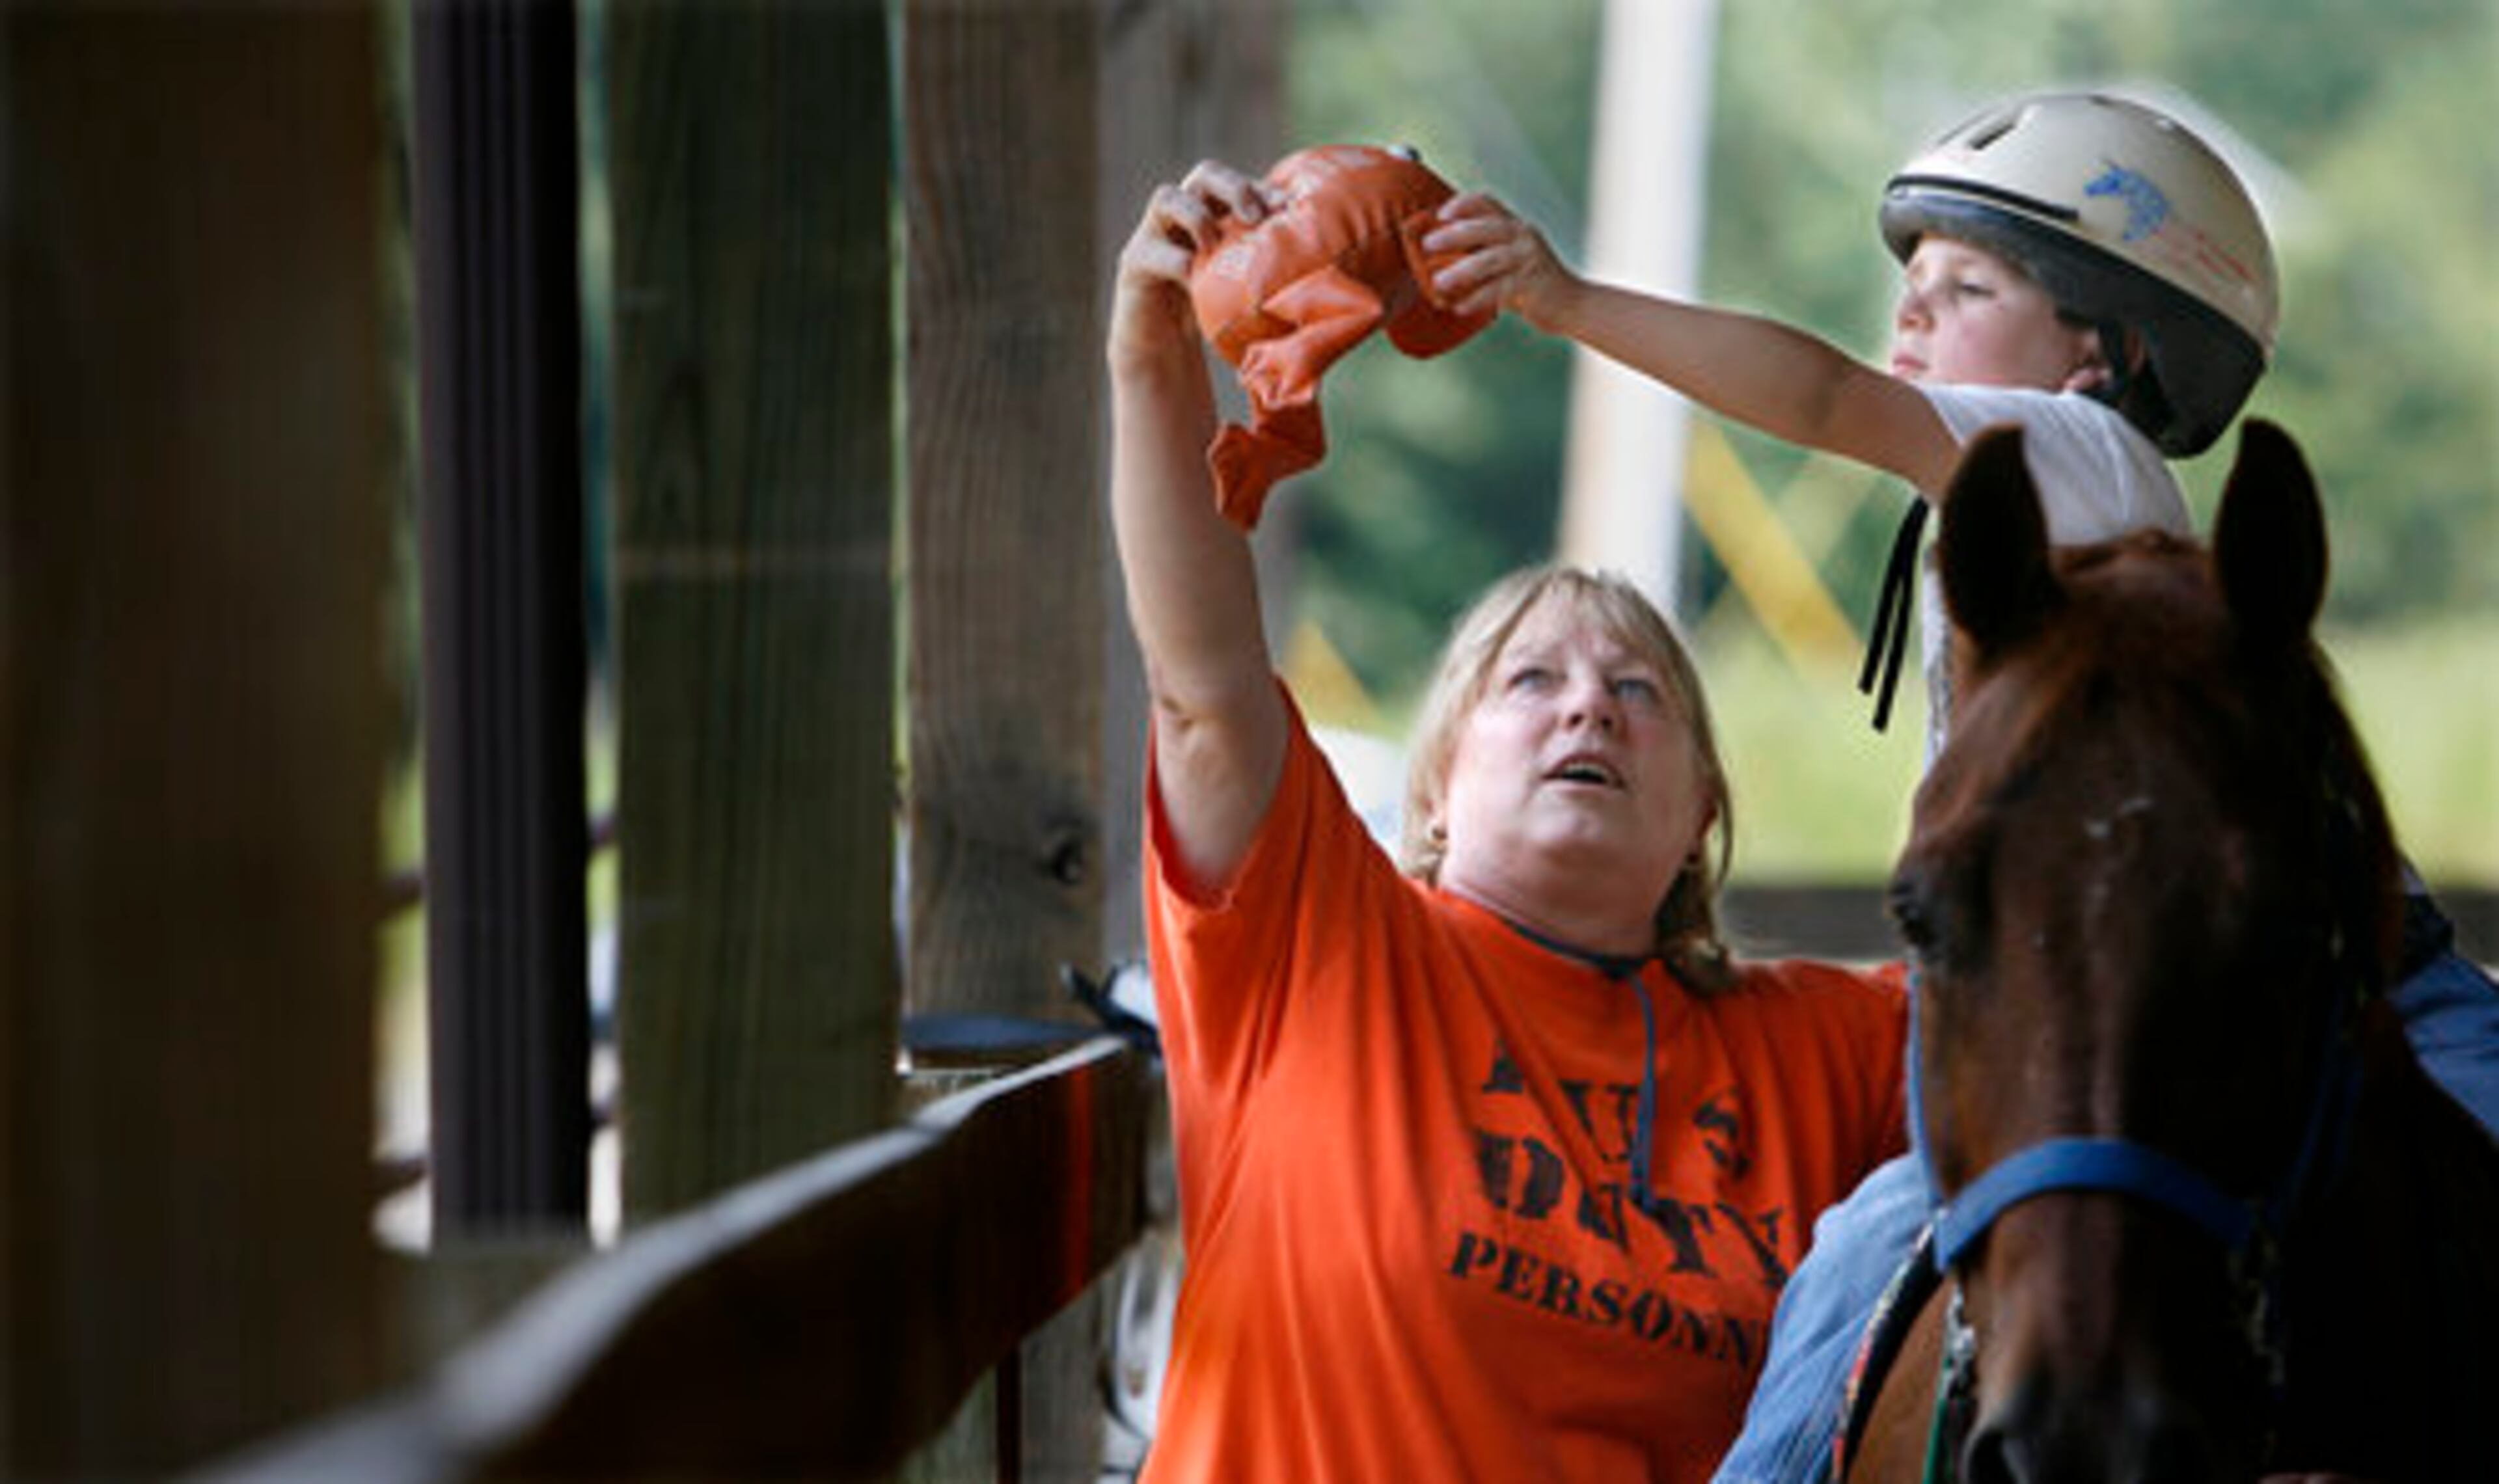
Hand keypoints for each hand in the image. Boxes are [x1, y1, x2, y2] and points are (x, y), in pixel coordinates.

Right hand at [1108, 160, 1283, 379]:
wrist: (1161, 344)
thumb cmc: (1209, 313)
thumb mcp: (1243, 288)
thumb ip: (1270, 274)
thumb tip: (1334, 285)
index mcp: (1215, 215)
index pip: (1241, 184)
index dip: (1265, 190)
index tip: (1291, 209)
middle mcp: (1184, 215)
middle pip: (1205, 174)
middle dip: (1234, 188)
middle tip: (1256, 218)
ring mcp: (1154, 235)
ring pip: (1167, 197)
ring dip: (1197, 216)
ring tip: (1214, 246)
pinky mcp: (1134, 263)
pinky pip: (1152, 252)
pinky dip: (1178, 264)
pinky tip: (1196, 284)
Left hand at [1421, 191, 1581, 329]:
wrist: (1572, 305)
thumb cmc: (1532, 284)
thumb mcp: (1509, 260)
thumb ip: (1483, 254)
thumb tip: (1438, 262)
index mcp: (1515, 226)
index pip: (1487, 202)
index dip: (1462, 204)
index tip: (1440, 214)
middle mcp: (1523, 236)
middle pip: (1486, 227)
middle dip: (1455, 234)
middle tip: (1428, 244)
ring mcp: (1529, 259)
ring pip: (1491, 259)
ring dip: (1461, 270)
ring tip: (1438, 281)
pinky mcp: (1532, 284)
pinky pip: (1499, 290)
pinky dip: (1477, 298)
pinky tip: (1460, 307)